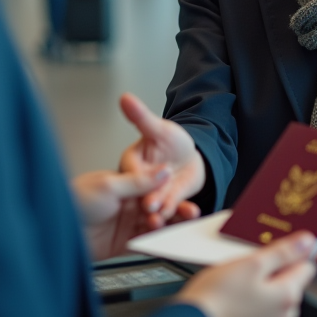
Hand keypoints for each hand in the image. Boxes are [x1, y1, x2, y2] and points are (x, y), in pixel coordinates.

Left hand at [71, 167, 196, 260]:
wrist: (53, 228)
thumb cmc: (74, 200)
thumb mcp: (109, 185)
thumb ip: (139, 182)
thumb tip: (162, 170)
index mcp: (125, 185)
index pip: (154, 187)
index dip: (171, 191)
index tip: (186, 194)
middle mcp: (127, 205)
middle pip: (158, 206)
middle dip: (175, 209)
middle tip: (191, 212)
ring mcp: (125, 225)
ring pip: (154, 225)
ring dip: (169, 226)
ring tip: (181, 227)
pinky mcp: (122, 244)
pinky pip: (145, 243)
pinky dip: (158, 243)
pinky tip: (168, 241)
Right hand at [118, 93, 205, 228]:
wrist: (191, 158)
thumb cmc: (171, 142)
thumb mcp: (159, 129)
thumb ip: (142, 117)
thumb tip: (125, 97)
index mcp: (131, 163)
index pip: (131, 172)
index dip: (135, 178)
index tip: (139, 184)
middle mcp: (139, 182)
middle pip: (141, 193)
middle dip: (146, 200)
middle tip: (151, 207)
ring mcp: (153, 195)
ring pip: (156, 206)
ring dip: (160, 214)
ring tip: (164, 219)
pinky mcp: (168, 204)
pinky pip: (174, 209)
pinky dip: (180, 213)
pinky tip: (189, 213)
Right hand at [175, 232, 316, 316]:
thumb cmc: (217, 297)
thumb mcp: (251, 264)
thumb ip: (283, 252)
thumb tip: (307, 242)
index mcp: (288, 295)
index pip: (306, 265)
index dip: (292, 252)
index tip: (279, 246)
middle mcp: (285, 314)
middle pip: (290, 281)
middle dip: (273, 270)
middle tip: (248, 265)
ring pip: (274, 295)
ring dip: (261, 286)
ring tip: (236, 283)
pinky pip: (262, 309)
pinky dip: (252, 301)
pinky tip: (235, 297)